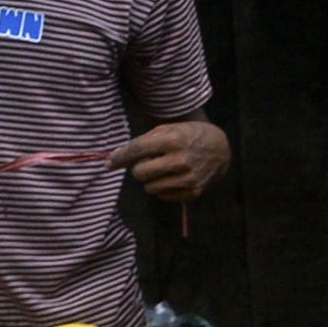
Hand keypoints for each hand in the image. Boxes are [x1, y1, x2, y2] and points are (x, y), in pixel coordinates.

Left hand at [108, 120, 229, 203]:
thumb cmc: (187, 136)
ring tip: (162, 170)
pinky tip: (172, 178)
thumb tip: (112, 160)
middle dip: (138, 169)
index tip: (108, 164)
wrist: (219, 149)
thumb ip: (140, 143)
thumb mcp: (167, 130)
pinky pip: (162, 196)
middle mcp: (181, 161)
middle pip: (140, 173)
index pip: (137, 151)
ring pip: (149, 188)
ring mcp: (188, 179)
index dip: (119, 158)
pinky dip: (162, 188)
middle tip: (147, 163)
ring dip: (150, 180)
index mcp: (173, 140)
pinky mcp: (192, 193)